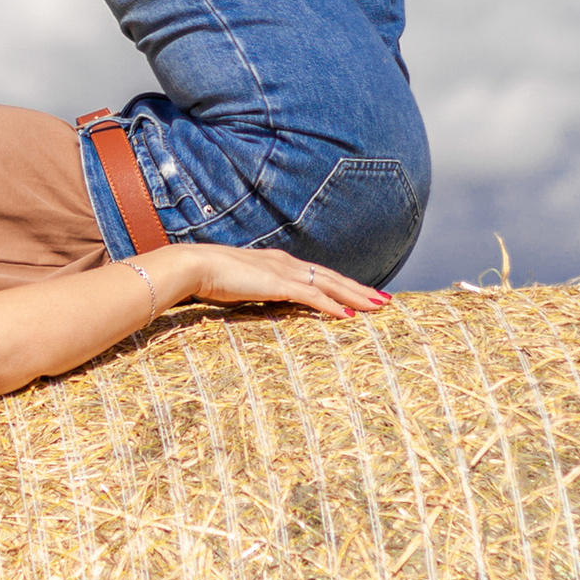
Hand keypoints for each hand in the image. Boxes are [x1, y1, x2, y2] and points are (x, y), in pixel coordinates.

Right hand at [155, 243, 392, 322]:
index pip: (319, 274)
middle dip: (360, 289)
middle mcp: (286, 263)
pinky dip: (332, 305)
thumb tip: (259, 301)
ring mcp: (284, 271)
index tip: (361, 293)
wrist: (194, 266)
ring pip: (330, 284)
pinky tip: (348, 316)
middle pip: (332, 277)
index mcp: (278, 263)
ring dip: (356, 296)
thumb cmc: (209, 278)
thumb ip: (254, 290)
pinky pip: (313, 296)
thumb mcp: (239, 284)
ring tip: (377, 306)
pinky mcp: (278, 283)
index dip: (342, 284)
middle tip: (385, 300)